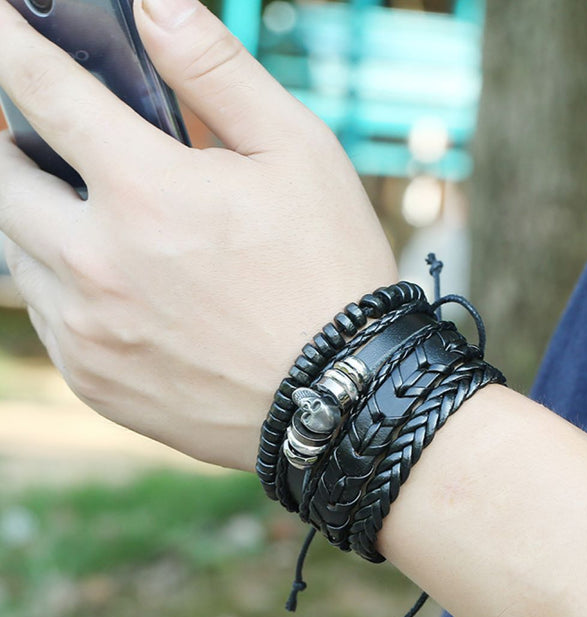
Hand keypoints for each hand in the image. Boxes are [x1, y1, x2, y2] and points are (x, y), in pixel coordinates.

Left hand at [0, 0, 396, 470]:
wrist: (340, 395)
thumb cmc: (331, 271)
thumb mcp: (300, 153)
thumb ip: (218, 72)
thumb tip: (155, 7)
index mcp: (147, 192)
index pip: (44, 91)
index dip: (10, 44)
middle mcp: (98, 264)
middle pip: (2, 177)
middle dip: (9, 142)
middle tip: (44, 139)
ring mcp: (88, 331)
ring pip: (19, 252)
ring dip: (42, 219)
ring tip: (103, 221)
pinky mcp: (94, 382)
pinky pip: (45, 316)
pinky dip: (63, 285)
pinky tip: (118, 287)